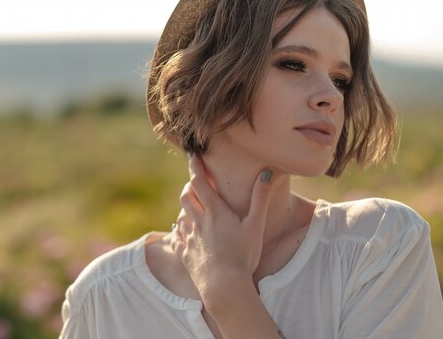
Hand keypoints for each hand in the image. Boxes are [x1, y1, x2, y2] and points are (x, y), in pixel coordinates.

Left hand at [170, 154, 272, 305]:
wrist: (225, 286)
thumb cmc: (244, 256)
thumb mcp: (255, 225)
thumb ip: (260, 198)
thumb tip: (266, 172)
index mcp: (214, 212)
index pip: (199, 182)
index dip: (195, 167)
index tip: (193, 156)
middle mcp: (198, 222)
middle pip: (186, 196)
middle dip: (189, 186)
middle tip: (195, 183)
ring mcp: (189, 238)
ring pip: (180, 215)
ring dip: (185, 208)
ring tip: (192, 207)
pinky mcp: (184, 254)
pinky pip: (175, 237)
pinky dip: (177, 230)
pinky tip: (181, 232)